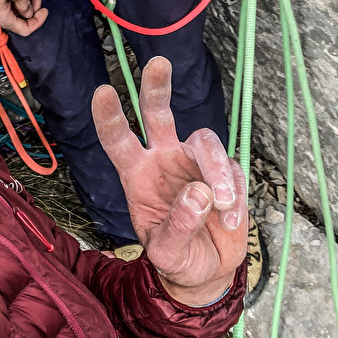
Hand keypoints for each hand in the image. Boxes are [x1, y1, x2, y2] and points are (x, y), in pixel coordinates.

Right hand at [0, 0, 47, 36]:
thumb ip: (25, 4)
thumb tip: (29, 12)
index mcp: (3, 20)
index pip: (25, 29)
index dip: (38, 21)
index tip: (44, 11)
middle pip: (19, 23)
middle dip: (31, 12)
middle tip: (38, 0)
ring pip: (12, 16)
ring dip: (23, 8)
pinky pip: (5, 11)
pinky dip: (14, 5)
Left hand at [92, 57, 246, 305]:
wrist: (207, 273)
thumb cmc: (177, 259)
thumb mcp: (167, 255)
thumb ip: (177, 228)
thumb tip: (199, 194)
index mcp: (136, 174)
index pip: (118, 140)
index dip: (109, 117)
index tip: (102, 91)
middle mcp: (163, 159)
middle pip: (158, 114)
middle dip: (157, 87)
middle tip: (159, 63)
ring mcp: (194, 163)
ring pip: (204, 142)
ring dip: (215, 170)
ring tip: (222, 205)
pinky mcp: (225, 173)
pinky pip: (232, 171)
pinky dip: (234, 196)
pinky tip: (230, 221)